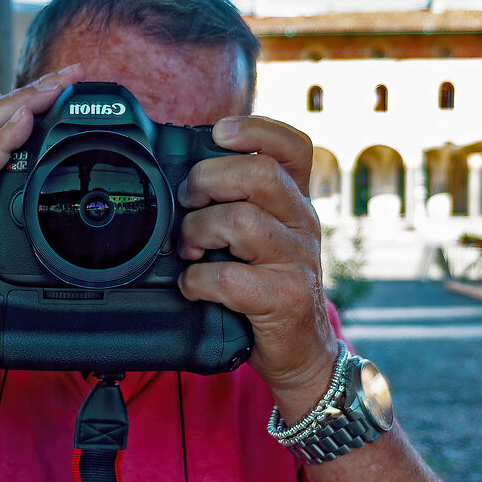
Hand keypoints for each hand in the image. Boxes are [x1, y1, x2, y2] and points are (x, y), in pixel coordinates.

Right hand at [0, 66, 81, 339]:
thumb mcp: (10, 223)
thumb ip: (22, 190)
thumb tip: (44, 162)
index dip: (32, 94)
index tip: (71, 78)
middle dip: (32, 90)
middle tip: (71, 74)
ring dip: (20, 105)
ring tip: (51, 89)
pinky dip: (0, 143)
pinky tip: (21, 124)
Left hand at [174, 115, 341, 418]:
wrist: (302, 353)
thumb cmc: (267, 288)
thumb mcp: (260, 238)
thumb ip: (234, 205)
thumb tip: (178, 178)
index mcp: (295, 202)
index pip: (293, 146)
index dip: (257, 128)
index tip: (219, 132)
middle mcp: (303, 224)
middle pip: (260, 173)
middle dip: (208, 179)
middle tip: (188, 202)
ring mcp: (297, 261)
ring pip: (242, 221)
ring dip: (198, 231)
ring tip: (188, 249)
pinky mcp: (286, 298)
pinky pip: (231, 278)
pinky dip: (199, 280)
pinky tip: (193, 287)